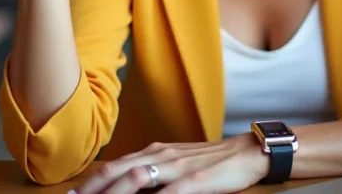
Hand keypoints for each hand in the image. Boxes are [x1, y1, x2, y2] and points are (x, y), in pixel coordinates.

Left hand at [74, 136, 269, 193]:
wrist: (248, 152)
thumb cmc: (212, 161)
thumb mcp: (178, 163)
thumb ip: (154, 171)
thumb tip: (128, 186)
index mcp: (156, 151)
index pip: (117, 165)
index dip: (93, 180)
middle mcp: (162, 155)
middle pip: (119, 170)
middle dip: (94, 188)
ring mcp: (179, 166)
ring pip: (137, 176)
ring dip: (114, 192)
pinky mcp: (197, 178)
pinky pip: (171, 191)